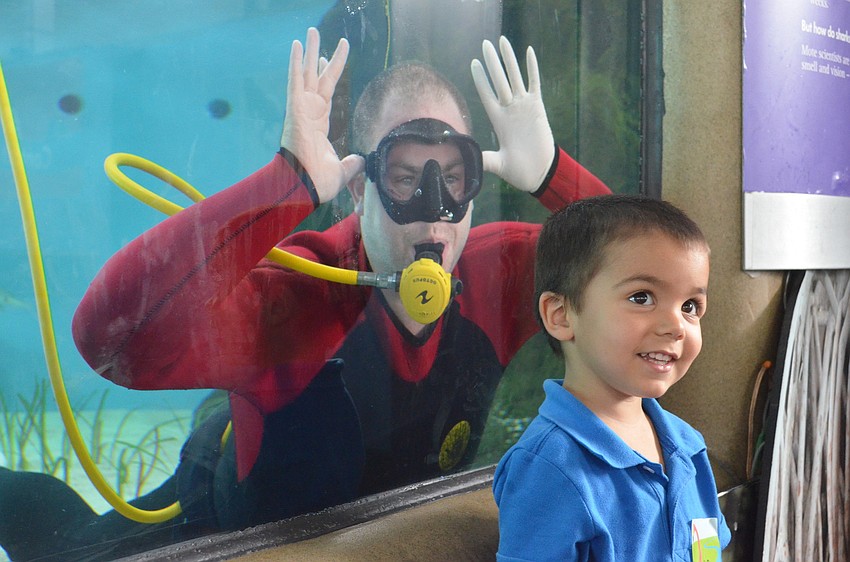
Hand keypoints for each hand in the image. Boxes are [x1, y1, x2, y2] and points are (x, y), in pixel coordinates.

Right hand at [281, 27, 363, 202]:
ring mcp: (301, 109)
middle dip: (319, 56)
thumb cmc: (318, 182)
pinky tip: (297, 44)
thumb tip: (362, 160)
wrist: (304, 187)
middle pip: (316, 77)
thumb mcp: (342, 171)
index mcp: (319, 124)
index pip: (326, 93)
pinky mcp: (294, 109)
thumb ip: (352, 164)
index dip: (328, 74)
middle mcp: (309, 112)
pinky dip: (295, 62)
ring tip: (311, 31)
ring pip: (306, 73)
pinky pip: (295, 81)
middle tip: (319, 36)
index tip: (328, 59)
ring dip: (309, 52)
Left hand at [471, 37, 554, 192]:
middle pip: (499, 80)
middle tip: (485, 44)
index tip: (473, 63)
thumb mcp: (498, 165)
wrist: (541, 173)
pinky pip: (534, 83)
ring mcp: (523, 107)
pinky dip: (532, 68)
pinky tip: (528, 52)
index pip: (486, 95)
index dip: (480, 79)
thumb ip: (483, 159)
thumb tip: (464, 160)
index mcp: (498, 121)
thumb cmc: (519, 171)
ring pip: (515, 77)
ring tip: (502, 41)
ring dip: (509, 60)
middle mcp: (509, 110)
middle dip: (492, 62)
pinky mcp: (538, 108)